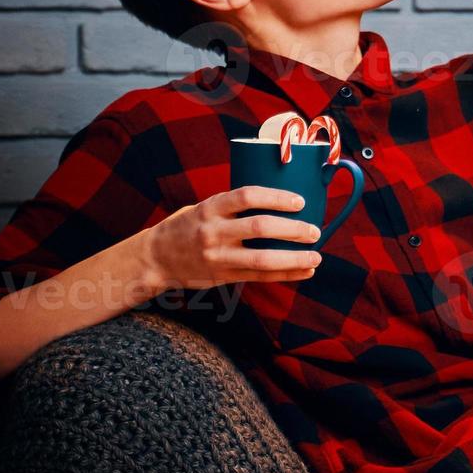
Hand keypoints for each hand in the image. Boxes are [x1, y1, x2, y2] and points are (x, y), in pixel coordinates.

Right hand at [144, 186, 323, 289]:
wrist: (155, 258)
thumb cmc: (187, 226)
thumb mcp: (204, 207)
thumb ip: (233, 205)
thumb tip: (279, 200)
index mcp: (210, 208)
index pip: (247, 196)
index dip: (276, 197)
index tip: (300, 201)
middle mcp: (214, 231)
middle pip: (260, 228)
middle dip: (293, 229)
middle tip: (315, 230)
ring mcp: (218, 256)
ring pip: (263, 258)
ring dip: (294, 258)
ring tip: (316, 256)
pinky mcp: (223, 276)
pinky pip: (260, 276)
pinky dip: (286, 274)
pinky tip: (305, 271)